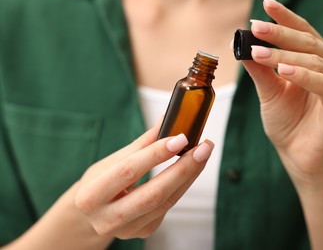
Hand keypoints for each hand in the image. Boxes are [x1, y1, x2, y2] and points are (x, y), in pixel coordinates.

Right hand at [75, 123, 213, 238]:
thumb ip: (141, 144)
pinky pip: (168, 207)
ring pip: (166, 202)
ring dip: (189, 176)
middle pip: (153, 194)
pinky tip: (189, 170)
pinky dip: (181, 185)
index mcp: (90, 196)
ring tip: (202, 154)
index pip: (128, 171)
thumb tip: (167, 120)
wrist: (91, 215)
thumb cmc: (99, 183)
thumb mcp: (110, 162)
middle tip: (203, 148)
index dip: (156, 154)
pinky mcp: (143, 232)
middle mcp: (106, 219)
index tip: (180, 138)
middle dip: (183, 168)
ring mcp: (127, 229)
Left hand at [242, 0, 322, 185]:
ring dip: (285, 56)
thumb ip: (260, 68)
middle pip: (308, 42)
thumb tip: (242, 44)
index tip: (265, 4)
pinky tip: (284, 71)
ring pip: (314, 61)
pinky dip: (304, 75)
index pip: (302, 32)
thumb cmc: (286, 122)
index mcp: (317, 59)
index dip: (285, 18)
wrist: (296, 154)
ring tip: (259, 54)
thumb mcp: (268, 91)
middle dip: (279, 34)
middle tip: (256, 27)